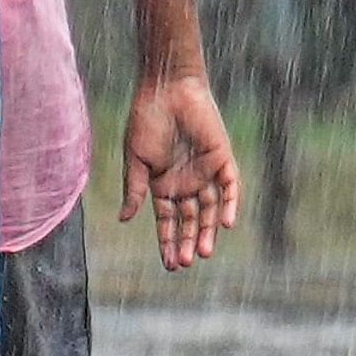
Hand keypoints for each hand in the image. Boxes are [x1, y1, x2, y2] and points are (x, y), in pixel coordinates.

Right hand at [120, 70, 243, 271]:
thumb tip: (125, 220)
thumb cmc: (146, 121)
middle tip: (184, 264)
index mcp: (162, 185)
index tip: (169, 265)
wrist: (167, 91)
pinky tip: (226, 224)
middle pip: (190, 221)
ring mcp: (206, 173)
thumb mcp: (136, 159)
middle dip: (187, 242)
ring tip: (203, 253)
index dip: (168, 242)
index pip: (168, 221)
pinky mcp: (223, 160)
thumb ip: (134, 189)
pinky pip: (230, 188)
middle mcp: (186, 183)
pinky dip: (230, 205)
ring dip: (208, 231)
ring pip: (211, 210)